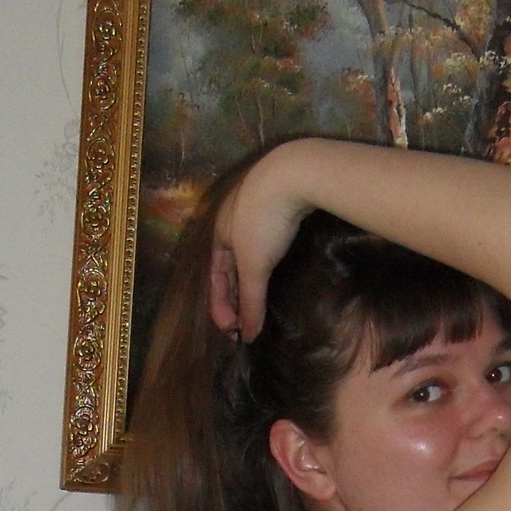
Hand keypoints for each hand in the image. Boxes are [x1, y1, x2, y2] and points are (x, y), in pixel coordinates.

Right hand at [208, 144, 313, 342]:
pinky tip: (275, 277)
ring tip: (257, 306)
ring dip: (250, 283)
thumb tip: (248, 335)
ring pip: (248, 257)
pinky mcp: (279, 210)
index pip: (215, 276)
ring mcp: (256, 214)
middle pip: (230, 268)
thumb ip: (250, 302)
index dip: (220, 305)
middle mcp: (233, 222)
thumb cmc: (264, 221)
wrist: (294, 175)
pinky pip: (266, 246)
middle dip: (234, 297)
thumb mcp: (254, 266)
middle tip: (243, 325)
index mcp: (219, 233)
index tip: (231, 331)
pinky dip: (266, 267)